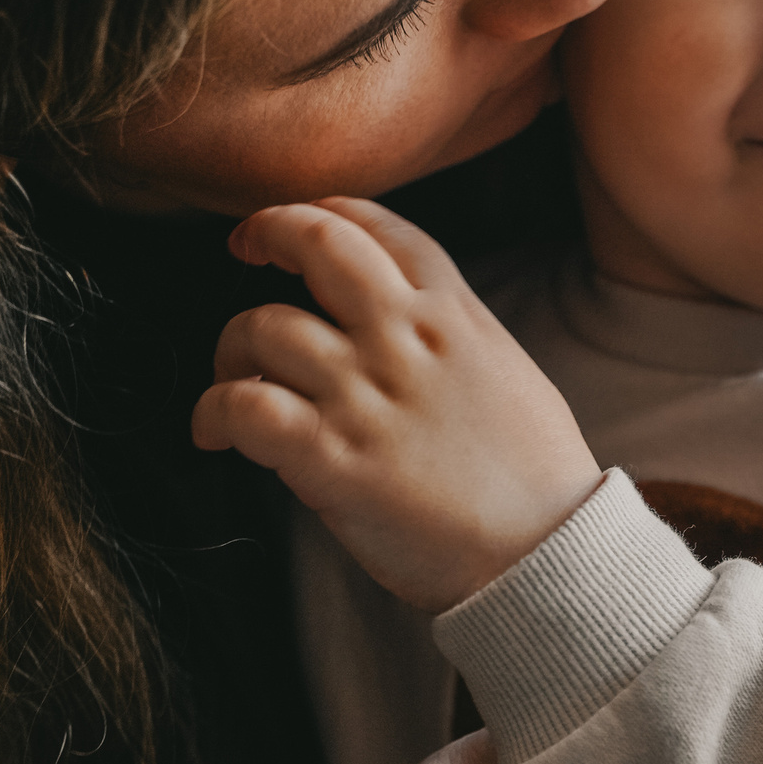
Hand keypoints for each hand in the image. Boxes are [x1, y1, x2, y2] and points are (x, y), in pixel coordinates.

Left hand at [192, 198, 602, 612]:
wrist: (549, 552)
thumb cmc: (539, 479)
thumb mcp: (509, 374)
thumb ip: (456, 337)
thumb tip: (413, 329)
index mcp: (453, 315)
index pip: (378, 226)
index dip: (323, 211)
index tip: (297, 224)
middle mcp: (405, 340)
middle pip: (315, 242)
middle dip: (267, 232)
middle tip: (247, 249)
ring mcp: (366, 396)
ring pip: (261, 327)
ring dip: (231, 348)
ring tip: (232, 376)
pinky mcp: (333, 459)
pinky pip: (244, 408)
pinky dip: (213, 413)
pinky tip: (213, 431)